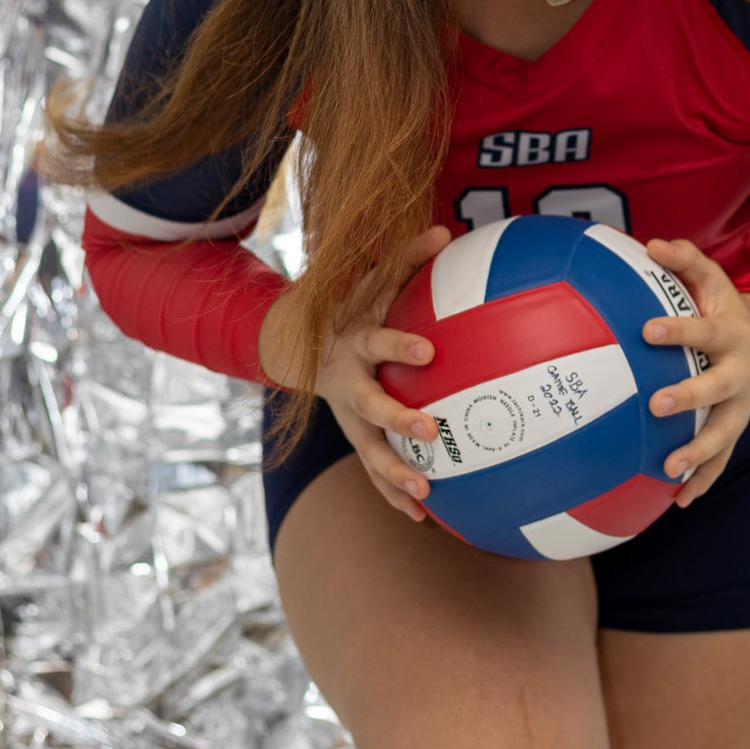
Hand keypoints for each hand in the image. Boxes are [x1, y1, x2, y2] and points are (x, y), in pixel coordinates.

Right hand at [259, 225, 450, 521]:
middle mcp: (349, 386)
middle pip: (370, 407)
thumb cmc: (354, 311)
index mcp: (356, 344)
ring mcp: (349, 419)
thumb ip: (406, 260)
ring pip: (369, 451)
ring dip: (395, 473)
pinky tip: (425, 518)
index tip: (428, 351)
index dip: (400, 346)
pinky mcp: (356, 440)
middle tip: (430, 430)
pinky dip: (395, 495)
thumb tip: (446, 230)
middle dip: (398, 420)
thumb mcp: (372, 284)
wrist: (303, 349)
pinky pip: (375, 472)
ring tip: (426, 492)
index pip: (378, 342)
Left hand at [639, 238, 749, 506]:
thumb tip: (650, 243)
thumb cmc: (718, 306)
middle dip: (689, 396)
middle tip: (656, 404)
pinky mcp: (734, 430)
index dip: (678, 330)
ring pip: (723, 434)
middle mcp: (741, 373)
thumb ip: (683, 258)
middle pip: (718, 388)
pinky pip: (720, 460)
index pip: (704, 331)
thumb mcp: (708, 278)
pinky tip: (676, 501)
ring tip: (669, 469)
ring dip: (699, 453)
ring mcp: (740, 406)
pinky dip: (702, 480)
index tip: (647, 330)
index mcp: (731, 333)